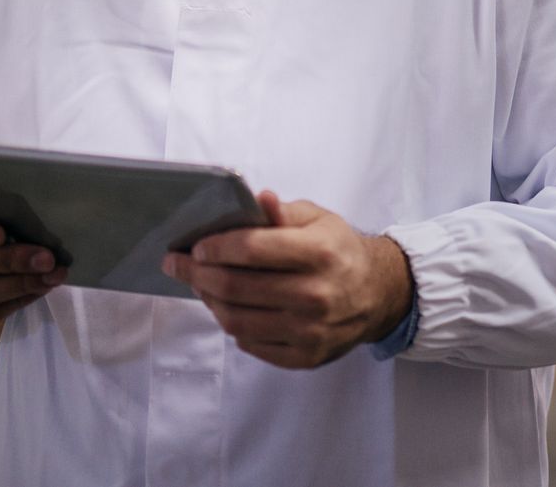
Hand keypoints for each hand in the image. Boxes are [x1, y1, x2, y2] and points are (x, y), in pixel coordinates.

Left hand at [163, 191, 413, 369]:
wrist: (376, 294)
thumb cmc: (339, 250)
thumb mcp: (319, 219)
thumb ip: (283, 212)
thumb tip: (258, 198)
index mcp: (319, 253)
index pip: (252, 249)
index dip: (216, 247)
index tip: (195, 245)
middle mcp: (316, 294)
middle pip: (236, 287)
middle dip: (198, 274)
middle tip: (178, 264)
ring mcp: (310, 331)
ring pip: (237, 319)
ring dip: (209, 300)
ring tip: (200, 285)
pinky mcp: (305, 356)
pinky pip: (251, 344)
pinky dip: (231, 324)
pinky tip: (226, 307)